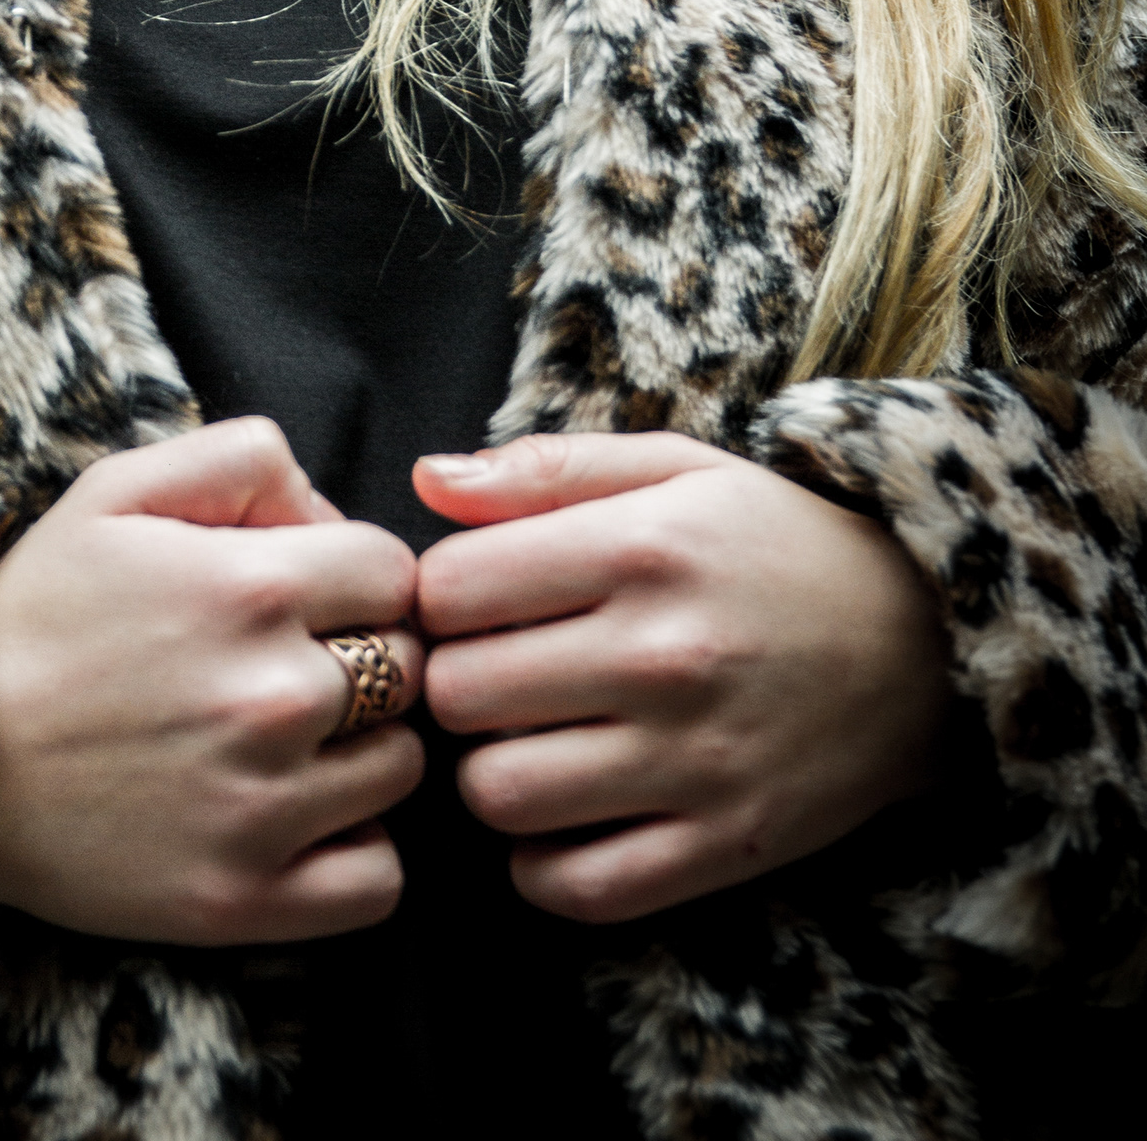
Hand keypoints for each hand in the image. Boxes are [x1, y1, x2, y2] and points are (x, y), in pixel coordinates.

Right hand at [0, 417, 424, 945]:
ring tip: (287, 742)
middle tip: (296, 665)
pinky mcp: (245, 900)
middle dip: (368, 655)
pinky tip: (301, 820)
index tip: (314, 595)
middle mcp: (277, 696)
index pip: (397, 572)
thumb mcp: (116, 490)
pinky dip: (358, 853)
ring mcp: (265, 807)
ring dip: (364, 751)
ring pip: (404, 768)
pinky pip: (379, 879)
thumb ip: (239, 459)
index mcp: (254, 587)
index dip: (359, 577)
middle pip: (412, 667)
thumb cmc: (31, 615)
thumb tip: (326, 506)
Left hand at [414, 433, 948, 923]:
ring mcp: (695, 762)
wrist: (928, 643)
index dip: (440, 594)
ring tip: (529, 737)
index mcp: (640, 549)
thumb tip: (427, 480)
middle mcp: (663, 656)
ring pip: (500, 794)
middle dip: (458, 680)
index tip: (474, 599)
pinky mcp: (724, 845)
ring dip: (492, 769)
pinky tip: (564, 814)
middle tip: (497, 669)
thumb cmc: (776, 542)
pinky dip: (542, 863)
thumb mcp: (674, 467)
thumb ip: (545, 469)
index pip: (450, 589)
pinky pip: (575, 888)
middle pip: (461, 695)